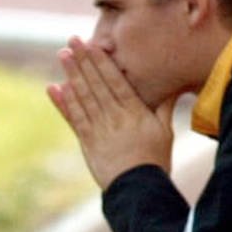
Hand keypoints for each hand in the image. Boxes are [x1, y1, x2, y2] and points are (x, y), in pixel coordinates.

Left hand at [46, 37, 175, 190]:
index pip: (116, 80)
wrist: (137, 190)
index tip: (93, 44)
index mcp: (134, 111)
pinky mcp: (87, 143)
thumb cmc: (155, 160)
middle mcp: (115, 117)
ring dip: (71, 75)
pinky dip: (63, 103)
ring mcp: (99, 130)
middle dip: (83, 61)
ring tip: (62, 56)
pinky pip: (74, 119)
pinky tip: (55, 88)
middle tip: (72, 41)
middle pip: (96, 84)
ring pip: (83, 97)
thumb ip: (165, 106)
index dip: (102, 61)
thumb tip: (176, 84)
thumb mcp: (164, 131)